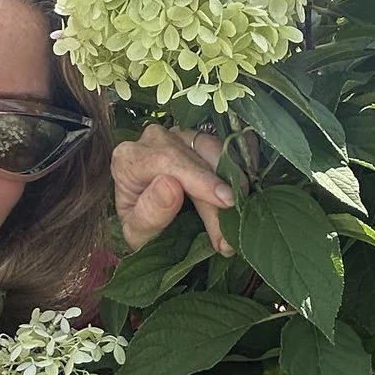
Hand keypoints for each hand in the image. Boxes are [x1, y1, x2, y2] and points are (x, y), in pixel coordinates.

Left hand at [115, 125, 234, 253]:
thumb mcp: (137, 232)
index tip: (225, 202)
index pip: (167, 162)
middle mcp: (153, 140)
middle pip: (194, 160)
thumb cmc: (140, 227)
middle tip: (228, 239)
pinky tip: (245, 194)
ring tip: (238, 219)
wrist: (146, 220)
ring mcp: (178, 135)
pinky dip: (239, 169)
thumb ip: (150, 212)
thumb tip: (171, 185)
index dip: (200, 181)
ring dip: (233, 184)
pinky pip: (225, 147)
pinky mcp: (198, 138)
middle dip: (218, 198)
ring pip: (214, 150)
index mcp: (129, 159)